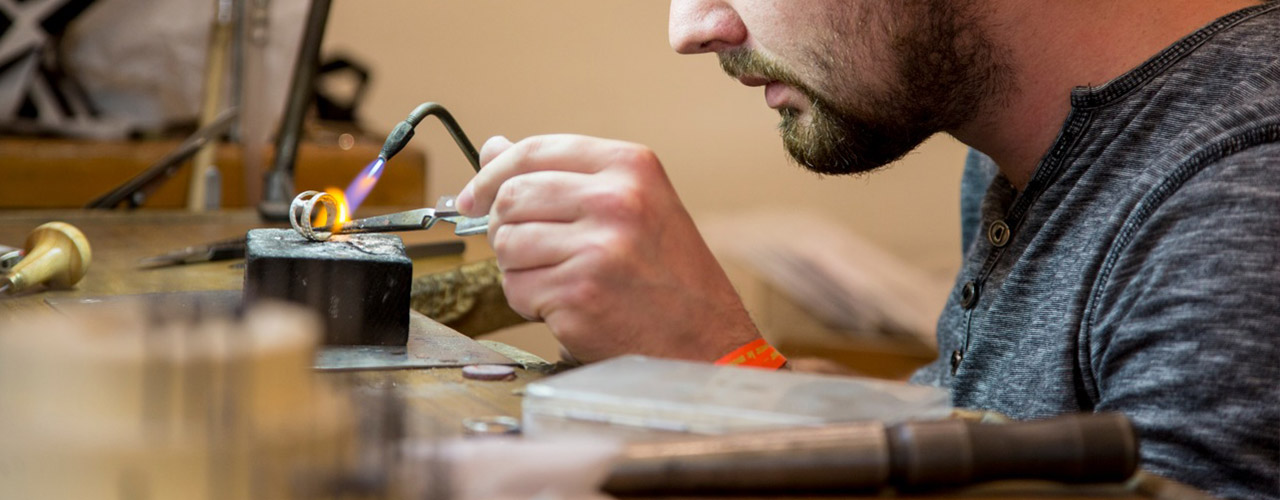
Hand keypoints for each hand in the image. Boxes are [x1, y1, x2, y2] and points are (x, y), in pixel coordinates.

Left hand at [457, 135, 761, 362]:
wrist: (706, 342)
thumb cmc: (668, 275)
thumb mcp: (631, 205)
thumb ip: (563, 175)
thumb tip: (492, 147)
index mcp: (630, 167)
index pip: (535, 150)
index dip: (491, 173)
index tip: (472, 197)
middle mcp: (616, 200)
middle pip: (511, 197)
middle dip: (507, 228)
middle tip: (533, 251)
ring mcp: (597, 249)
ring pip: (507, 245)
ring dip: (521, 268)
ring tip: (562, 279)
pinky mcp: (579, 295)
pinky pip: (517, 289)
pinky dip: (531, 303)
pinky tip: (569, 306)